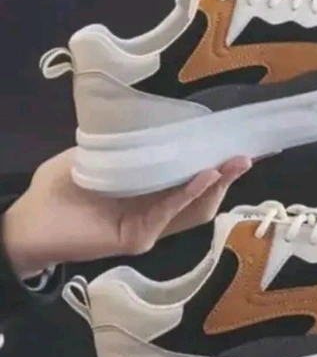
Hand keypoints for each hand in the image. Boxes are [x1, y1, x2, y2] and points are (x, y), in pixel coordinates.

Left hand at [1, 148, 250, 278]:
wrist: (29, 220)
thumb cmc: (58, 187)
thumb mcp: (99, 155)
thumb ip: (129, 144)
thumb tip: (162, 118)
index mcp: (149, 191)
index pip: (190, 178)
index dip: (216, 163)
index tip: (238, 142)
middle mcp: (155, 211)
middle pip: (201, 196)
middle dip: (227, 175)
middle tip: (248, 152)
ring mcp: (149, 227)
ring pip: (192, 208)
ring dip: (215, 184)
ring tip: (234, 162)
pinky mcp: (138, 238)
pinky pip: (168, 213)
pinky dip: (188, 194)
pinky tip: (203, 176)